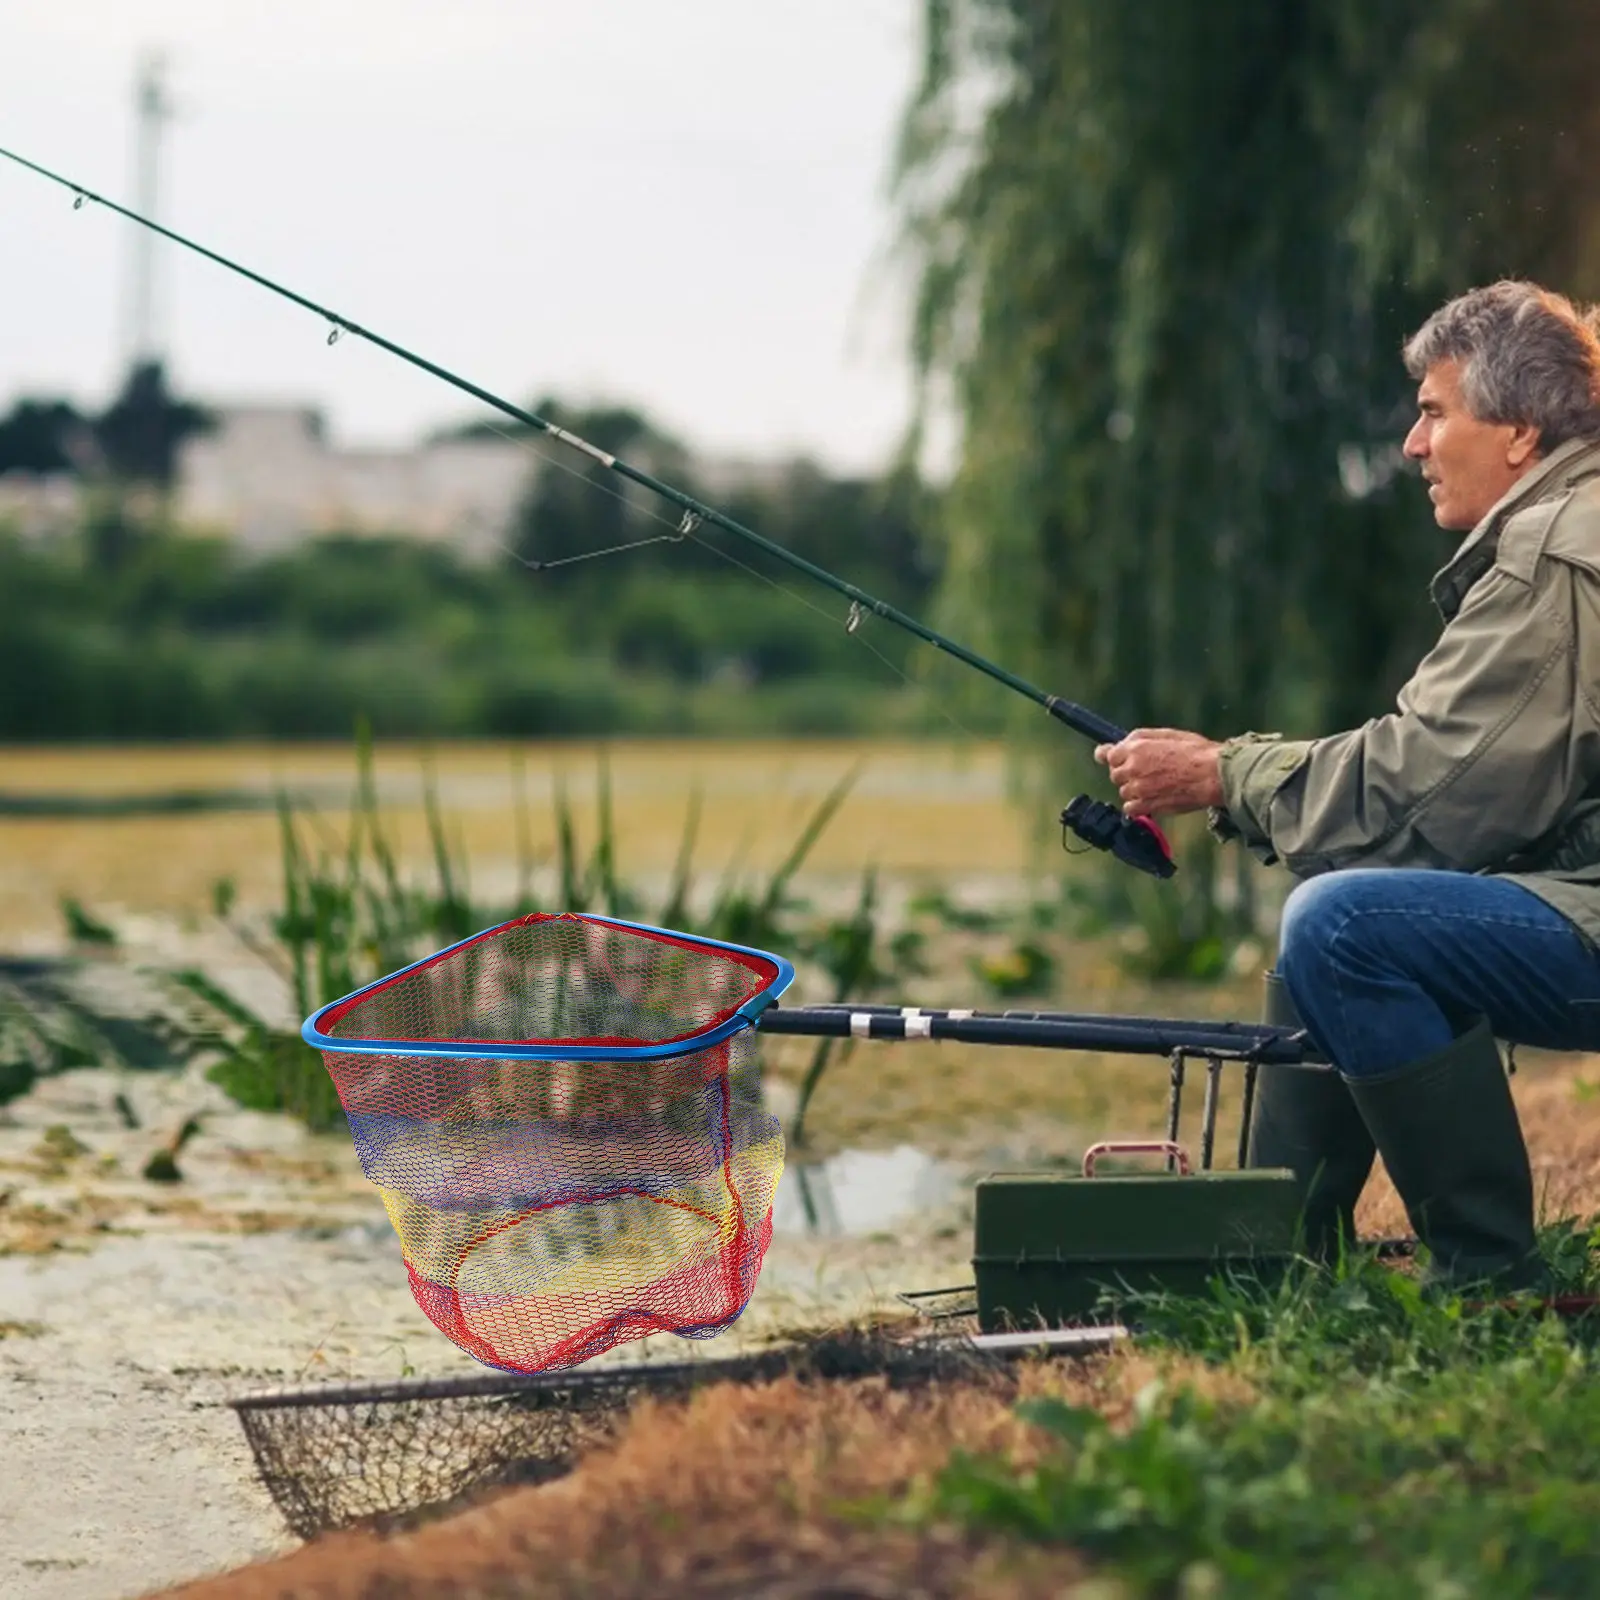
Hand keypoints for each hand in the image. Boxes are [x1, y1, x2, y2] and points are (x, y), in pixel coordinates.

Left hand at [1093, 728, 1223, 818]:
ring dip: (1134, 789)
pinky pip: (1130, 809)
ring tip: (1156, 784)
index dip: (1112, 756)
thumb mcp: (1166, 734)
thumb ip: (1139, 739)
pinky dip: (1137, 805)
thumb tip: (1120, 743)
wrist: (1212, 774)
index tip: (1111, 758)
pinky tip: (1151, 799)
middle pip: (1115, 774)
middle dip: (1127, 773)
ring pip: (1124, 791)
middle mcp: (1132, 768)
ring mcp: (1138, 788)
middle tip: (1147, 771)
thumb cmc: (1195, 752)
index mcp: (1135, 748)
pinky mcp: (1147, 806)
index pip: (1107, 754)